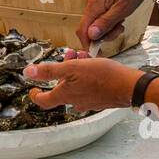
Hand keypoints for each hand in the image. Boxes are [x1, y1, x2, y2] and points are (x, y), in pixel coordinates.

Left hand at [24, 55, 138, 111]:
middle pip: (61, 89)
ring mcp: (90, 102)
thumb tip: (28, 73)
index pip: (44, 101)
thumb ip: (49, 71)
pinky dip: (86, 75)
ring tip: (82, 56)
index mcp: (66, 96)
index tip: (33, 90)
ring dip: (75, 70)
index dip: (36, 95)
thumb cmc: (102, 77)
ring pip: (76, 86)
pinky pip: (88, 87)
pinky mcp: (101, 99)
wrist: (129, 87)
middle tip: (67, 57)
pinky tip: (94, 63)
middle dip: (61, 72)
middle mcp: (76, 102)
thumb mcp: (71, 68)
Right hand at [77, 0, 158, 45]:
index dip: (89, 44)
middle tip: (121, 29)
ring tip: (124, 19)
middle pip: (89, 25)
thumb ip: (106, 23)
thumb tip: (90, 36)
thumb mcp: (124, 8)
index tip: (100, 53)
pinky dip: (109, 16)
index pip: (83, 30)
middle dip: (103, 33)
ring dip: (108, 25)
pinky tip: (122, 12)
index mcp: (94, 4)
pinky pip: (100, 11)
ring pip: (96, 18)